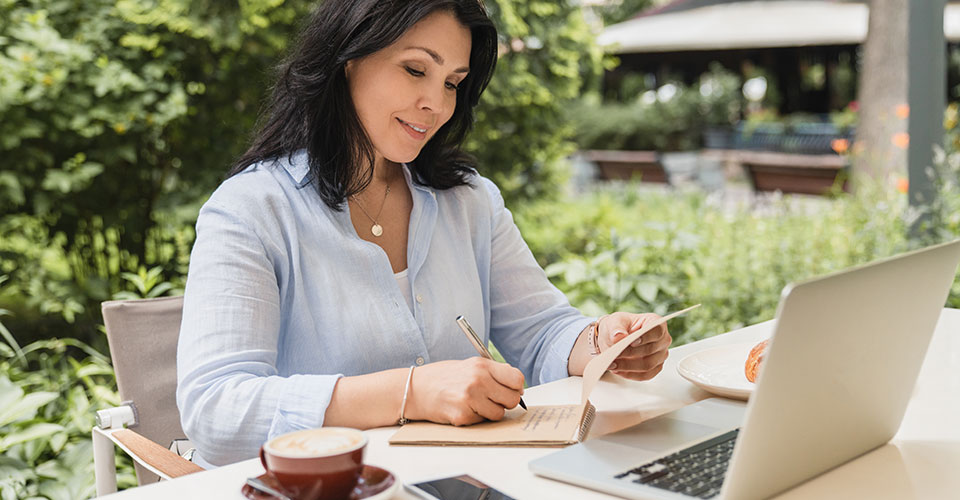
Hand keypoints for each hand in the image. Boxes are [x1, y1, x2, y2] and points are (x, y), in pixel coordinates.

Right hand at [405, 357, 524, 425]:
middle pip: (512, 399)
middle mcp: (478, 380)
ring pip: (499, 414)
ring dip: (490, 412)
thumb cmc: (442, 377)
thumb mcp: (469, 365)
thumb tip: (517, 384)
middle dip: (504, 402)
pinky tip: (462, 409)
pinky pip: (482, 422)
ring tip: (474, 404)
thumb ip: (493, 372)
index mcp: (482, 365)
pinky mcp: (462, 416)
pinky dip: (475, 418)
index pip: (517, 379)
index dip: (516, 387)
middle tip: (491, 399)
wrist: (415, 389)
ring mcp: (470, 398)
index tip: (510, 390)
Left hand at [598, 312, 671, 380]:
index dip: (645, 337)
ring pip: (648, 365)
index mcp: (655, 322)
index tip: (631, 342)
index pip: (656, 330)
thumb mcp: (614, 322)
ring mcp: (660, 355)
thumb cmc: (619, 327)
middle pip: (650, 350)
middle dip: (629, 353)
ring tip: (612, 364)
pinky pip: (645, 375)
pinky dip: (630, 374)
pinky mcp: (655, 368)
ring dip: (628, 366)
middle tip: (613, 354)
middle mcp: (662, 339)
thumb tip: (618, 336)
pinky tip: (618, 370)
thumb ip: (616, 328)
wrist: (615, 338)